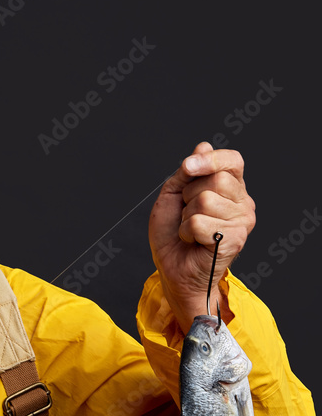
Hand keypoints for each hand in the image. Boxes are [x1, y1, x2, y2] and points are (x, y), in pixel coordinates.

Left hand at [148, 141, 255, 329]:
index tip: (188, 166)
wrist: (173, 269)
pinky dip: (186, 232)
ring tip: (191, 230)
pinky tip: (193, 241)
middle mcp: (243, 202)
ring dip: (186, 216)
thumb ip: (187, 173)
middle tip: (187, 214)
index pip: (232, 161)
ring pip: (205, 200)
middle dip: (188, 196)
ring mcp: (243, 221)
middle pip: (214, 179)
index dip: (210, 159)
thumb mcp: (172, 195)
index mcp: (231, 188)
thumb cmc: (173, 234)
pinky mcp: (235, 238)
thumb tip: (203, 145)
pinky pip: (199, 222)